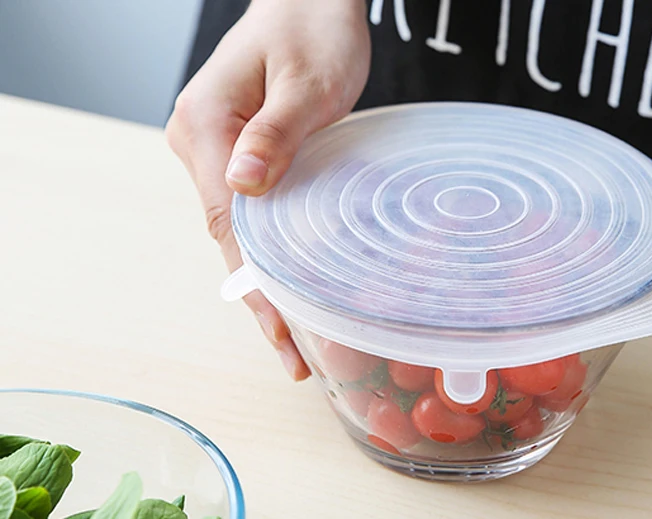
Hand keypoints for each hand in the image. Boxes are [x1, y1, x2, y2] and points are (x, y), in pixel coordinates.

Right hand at [165, 0, 370, 379]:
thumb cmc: (312, 30)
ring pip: (238, 230)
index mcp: (204, 124)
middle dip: (261, 297)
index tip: (281, 331)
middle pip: (228, 236)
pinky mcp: (238, 152)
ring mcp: (215, 149)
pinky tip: (291, 284)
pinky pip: (251, 212)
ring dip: (267, 281)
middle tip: (297, 355)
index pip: (226, 222)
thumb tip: (244, 188)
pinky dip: (272, 251)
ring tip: (298, 338)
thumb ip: (275, 133)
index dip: (254, 283)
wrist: (311, 1)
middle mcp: (198, 141)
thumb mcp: (305, 82)